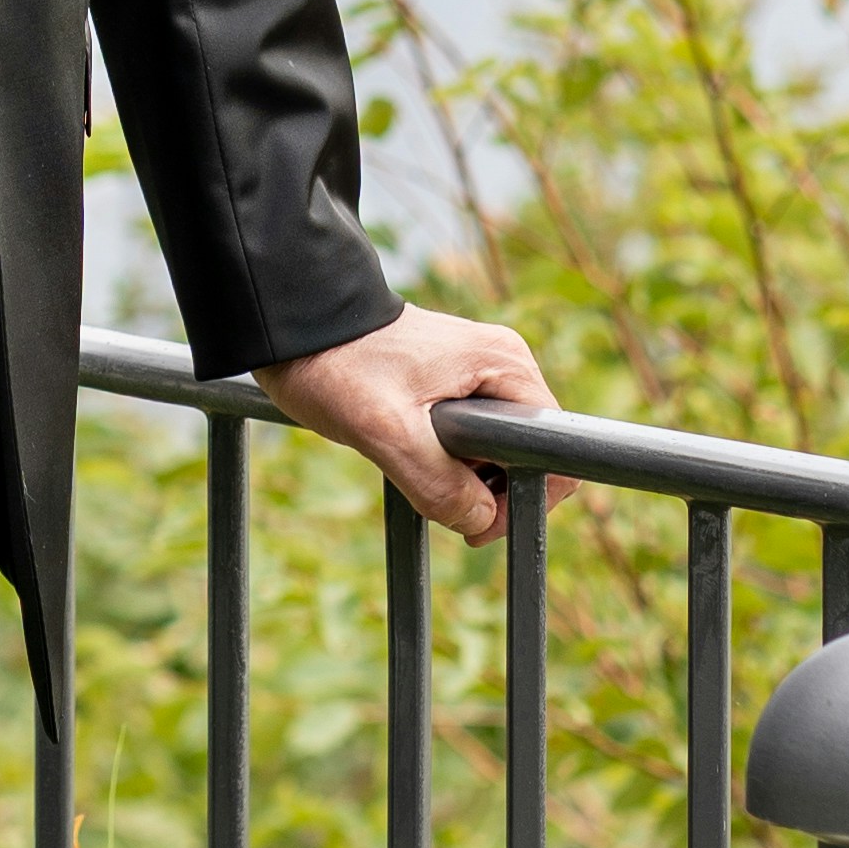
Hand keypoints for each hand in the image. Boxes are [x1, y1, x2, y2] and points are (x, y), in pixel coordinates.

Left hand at [259, 302, 555, 545]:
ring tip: (414, 471)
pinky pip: (471, 442)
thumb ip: (437, 481)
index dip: (528, 495)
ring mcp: (478, 375)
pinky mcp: (452, 386)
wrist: (295, 326)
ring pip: (497, 453)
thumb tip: (481, 521)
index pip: (554, 447)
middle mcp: (502, 366)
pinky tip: (409, 460)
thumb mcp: (384, 430)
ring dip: (464, 480)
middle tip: (439, 505)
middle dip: (491, 493)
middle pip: (529, 454)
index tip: (478, 521)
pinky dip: (446, 463)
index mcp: (505, 364)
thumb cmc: (337, 364)